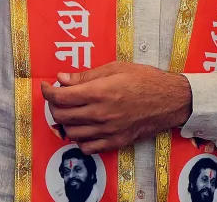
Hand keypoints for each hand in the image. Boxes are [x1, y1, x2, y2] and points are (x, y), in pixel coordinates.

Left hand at [42, 63, 192, 153]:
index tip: (46, 86)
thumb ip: (86, 76)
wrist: (170, 99)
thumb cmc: (145, 79)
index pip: (61, 96)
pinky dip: (80, 139)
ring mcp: (108, 130)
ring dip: (65, 122)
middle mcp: (101, 114)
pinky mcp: (116, 141)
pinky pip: (89, 147)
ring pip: (72, 133)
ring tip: (70, 112)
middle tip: (57, 98)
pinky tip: (83, 128)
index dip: (48, 91)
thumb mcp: (115, 68)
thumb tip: (62, 78)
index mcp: (100, 92)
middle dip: (54, 106)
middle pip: (62, 116)